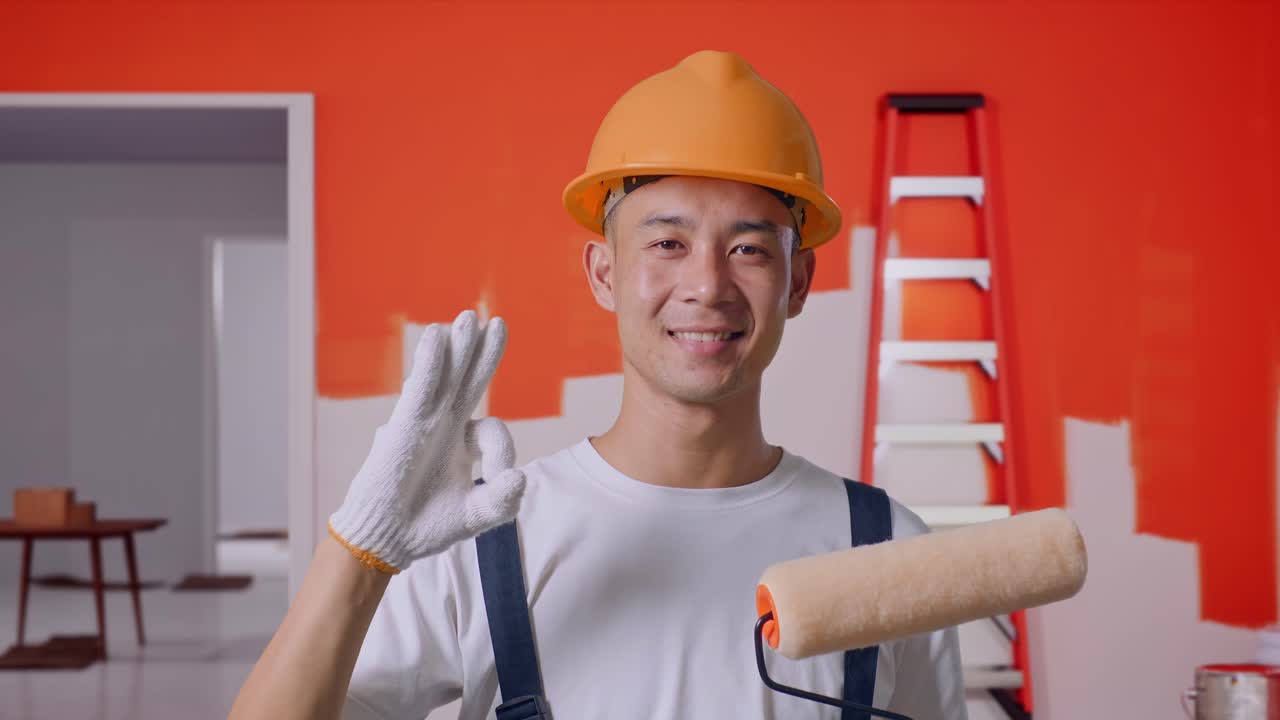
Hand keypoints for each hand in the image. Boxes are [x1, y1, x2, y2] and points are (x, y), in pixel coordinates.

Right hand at [328, 310, 525, 571]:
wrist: (387, 539)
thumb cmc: (429, 525)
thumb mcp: (478, 514)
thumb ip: (503, 499)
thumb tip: (521, 477)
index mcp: (463, 442)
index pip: (493, 428)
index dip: (503, 451)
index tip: (501, 478)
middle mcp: (445, 425)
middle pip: (469, 380)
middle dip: (482, 353)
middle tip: (495, 323)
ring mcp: (424, 422)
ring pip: (446, 376)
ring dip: (459, 346)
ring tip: (469, 317)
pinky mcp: (403, 426)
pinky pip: (420, 388)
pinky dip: (430, 361)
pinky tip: (438, 335)